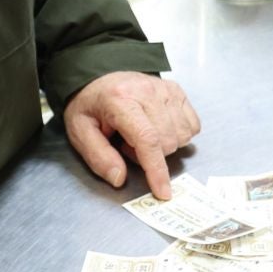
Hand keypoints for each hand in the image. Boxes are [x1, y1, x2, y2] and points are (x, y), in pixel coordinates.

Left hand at [63, 72, 200, 199]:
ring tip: (141, 134)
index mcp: (120, 100)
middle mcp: (147, 91)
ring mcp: (165, 89)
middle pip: (167, 141)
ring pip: (182, 135)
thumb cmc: (90, 106)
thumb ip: (98, 157)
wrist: (98, 79)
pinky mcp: (177, 90)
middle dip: (151, 155)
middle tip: (127, 145)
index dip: (156, 170)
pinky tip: (159, 128)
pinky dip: (179, 134)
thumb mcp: (80, 133)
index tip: (163, 192)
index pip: (147, 139)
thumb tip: (119, 178)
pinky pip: (192, 125)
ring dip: (164, 145)